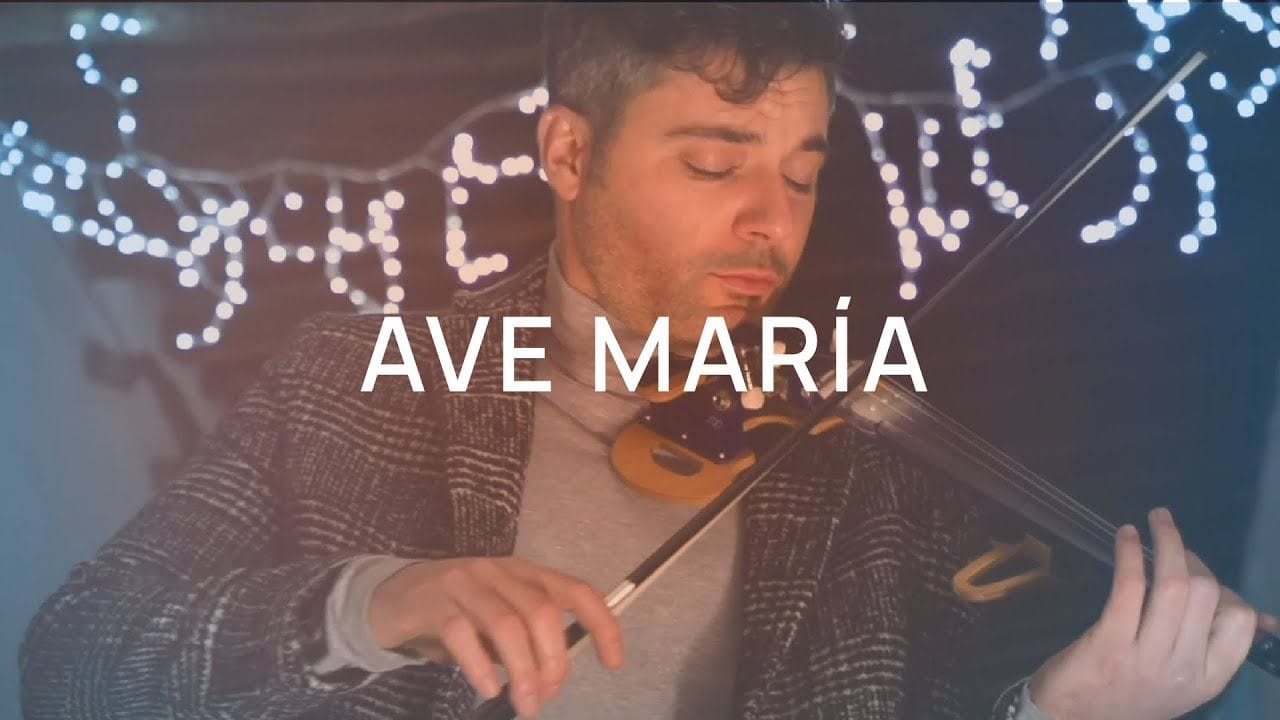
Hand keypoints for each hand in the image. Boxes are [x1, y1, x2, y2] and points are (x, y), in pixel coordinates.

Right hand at [369, 556, 623, 717]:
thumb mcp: (498, 621)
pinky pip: (463, 635)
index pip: (576, 591)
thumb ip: (525, 643)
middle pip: (542, 611)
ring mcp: (465, 583)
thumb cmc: (457, 613)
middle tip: (547, 695)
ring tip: (524, 704)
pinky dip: (481, 667)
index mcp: (525, 574)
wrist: (391, 596)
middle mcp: (499, 571)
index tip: (613, 661)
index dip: (601, 624)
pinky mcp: (434, 602)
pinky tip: (488, 689)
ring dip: (522, 671)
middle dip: (553, 659)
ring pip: (507, 625)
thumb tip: (549, 680)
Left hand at [1028, 507, 1267, 719]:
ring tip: (1157, 519)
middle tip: (1171, 544)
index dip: (1225, 589)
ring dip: (1168, 541)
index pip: (1239, 623)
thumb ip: (1210, 649)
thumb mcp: (1179, 682)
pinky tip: (1126, 535)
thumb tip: (1260, 617)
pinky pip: (1130, 586)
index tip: (1200, 576)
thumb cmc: (1125, 697)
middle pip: (1207, 595)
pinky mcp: (1108, 644)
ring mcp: (1146, 658)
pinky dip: (1130, 553)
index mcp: (1206, 680)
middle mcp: (1182, 670)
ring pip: (1173, 585)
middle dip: (1192, 558)